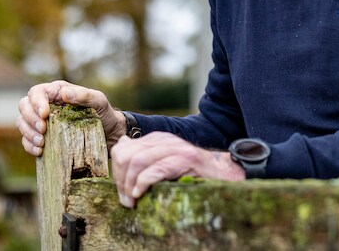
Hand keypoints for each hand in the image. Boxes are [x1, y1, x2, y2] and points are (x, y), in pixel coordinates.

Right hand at [16, 80, 125, 155]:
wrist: (108, 134)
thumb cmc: (103, 113)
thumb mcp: (99, 101)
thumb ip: (85, 95)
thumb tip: (64, 94)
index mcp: (56, 92)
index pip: (36, 92)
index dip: (36, 102)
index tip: (45, 114)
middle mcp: (46, 104)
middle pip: (24, 106)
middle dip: (30, 118)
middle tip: (43, 130)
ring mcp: (42, 121)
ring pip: (22, 123)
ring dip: (28, 133)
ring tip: (41, 143)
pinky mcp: (41, 137)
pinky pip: (26, 139)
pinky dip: (29, 145)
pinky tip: (39, 151)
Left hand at [110, 132, 245, 207]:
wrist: (222, 171)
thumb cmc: (192, 171)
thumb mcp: (165, 159)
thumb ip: (144, 153)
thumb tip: (122, 144)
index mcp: (156, 138)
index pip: (122, 149)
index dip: (116, 171)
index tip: (121, 190)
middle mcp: (164, 139)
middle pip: (126, 155)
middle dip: (121, 180)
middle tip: (125, 199)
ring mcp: (175, 148)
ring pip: (138, 161)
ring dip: (130, 185)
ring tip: (131, 200)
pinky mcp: (185, 159)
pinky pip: (156, 169)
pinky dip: (143, 183)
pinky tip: (141, 194)